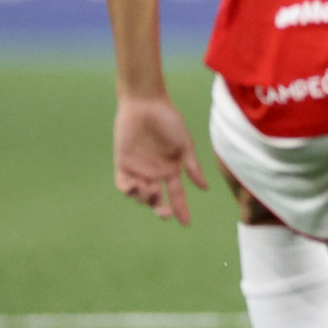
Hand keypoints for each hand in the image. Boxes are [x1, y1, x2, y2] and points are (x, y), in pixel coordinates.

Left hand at [113, 94, 208, 224]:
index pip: (177, 194)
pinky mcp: (123, 163)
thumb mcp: (185, 145)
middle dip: (160, 210)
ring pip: (140, 195)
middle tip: (164, 212)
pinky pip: (123, 184)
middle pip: (157, 200)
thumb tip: (204, 188)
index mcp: (171, 169)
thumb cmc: (169, 120)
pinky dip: (129, 190)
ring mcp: (138, 169)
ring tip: (151, 190)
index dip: (181, 209)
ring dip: (146, 199)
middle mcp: (154, 172)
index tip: (186, 224)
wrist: (146, 103)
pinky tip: (137, 186)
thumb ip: (192, 167)